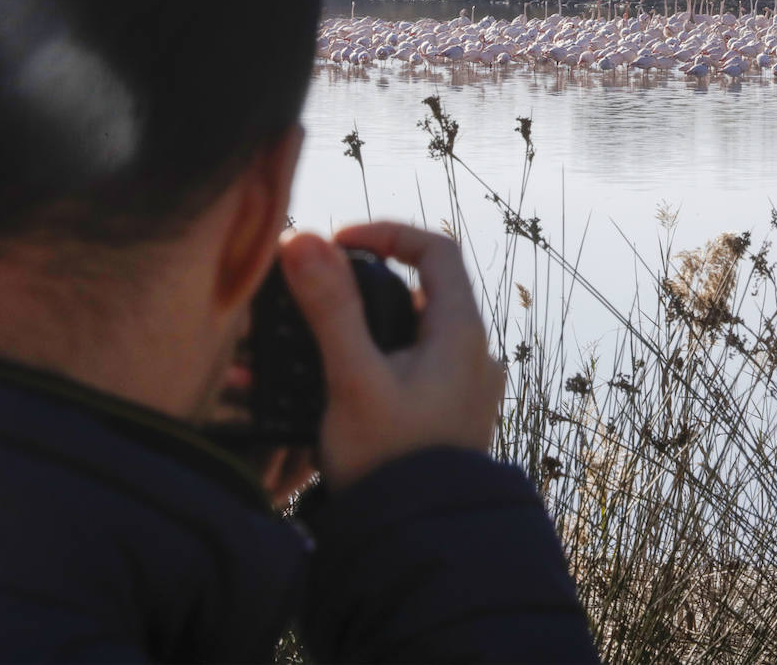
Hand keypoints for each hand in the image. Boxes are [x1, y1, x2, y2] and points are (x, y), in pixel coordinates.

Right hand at [279, 222, 503, 488]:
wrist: (420, 542)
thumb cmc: (392, 462)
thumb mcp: (354, 379)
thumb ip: (330, 308)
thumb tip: (304, 238)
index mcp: (462, 333)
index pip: (436, 249)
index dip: (387, 233)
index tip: (337, 244)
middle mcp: (472, 354)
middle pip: (418, 291)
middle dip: (362, 286)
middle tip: (315, 294)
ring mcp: (462, 388)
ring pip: (410, 334)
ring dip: (361, 329)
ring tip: (310, 344)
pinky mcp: (446, 417)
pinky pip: (409, 370)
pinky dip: (372, 363)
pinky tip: (331, 383)